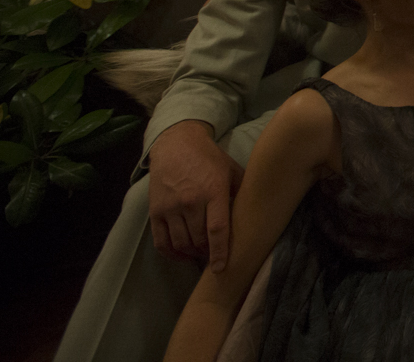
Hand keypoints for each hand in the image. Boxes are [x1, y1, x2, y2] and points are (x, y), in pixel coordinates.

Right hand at [147, 120, 244, 268]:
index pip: (217, 229)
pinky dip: (172, 253)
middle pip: (198, 240)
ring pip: (181, 243)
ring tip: (202, 254)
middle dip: (208, 252)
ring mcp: (170, 207)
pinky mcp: (155, 212)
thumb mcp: (231, 171)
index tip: (221, 268)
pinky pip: (162, 242)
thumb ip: (242, 192)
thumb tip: (258, 213)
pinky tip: (182, 255)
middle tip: (216, 257)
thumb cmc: (209, 159)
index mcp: (213, 191)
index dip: (220, 252)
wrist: (176, 144)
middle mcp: (190, 201)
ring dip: (192, 254)